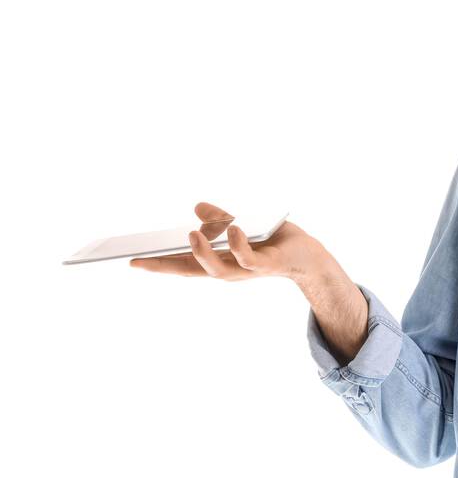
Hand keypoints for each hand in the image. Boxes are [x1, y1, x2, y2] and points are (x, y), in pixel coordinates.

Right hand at [128, 201, 328, 281]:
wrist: (307, 254)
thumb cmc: (271, 239)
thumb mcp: (239, 224)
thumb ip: (219, 218)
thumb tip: (196, 207)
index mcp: (217, 260)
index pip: (182, 262)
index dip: (157, 262)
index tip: (130, 258)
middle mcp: (228, 269)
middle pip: (191, 271)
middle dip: (165, 265)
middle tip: (140, 257)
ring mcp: (246, 270)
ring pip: (218, 270)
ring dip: (203, 253)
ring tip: (191, 234)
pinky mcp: (267, 265)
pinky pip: (250, 259)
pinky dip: (241, 245)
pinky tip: (235, 229)